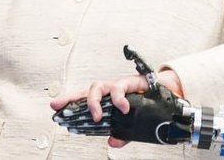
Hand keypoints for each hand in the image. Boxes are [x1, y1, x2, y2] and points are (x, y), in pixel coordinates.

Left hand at [50, 69, 182, 147]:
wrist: (168, 93)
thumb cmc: (147, 103)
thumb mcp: (132, 123)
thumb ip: (122, 133)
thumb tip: (113, 141)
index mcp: (107, 98)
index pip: (84, 98)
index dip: (69, 100)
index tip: (54, 106)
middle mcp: (110, 89)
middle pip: (86, 90)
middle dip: (73, 99)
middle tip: (69, 114)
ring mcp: (119, 85)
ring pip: (98, 86)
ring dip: (94, 101)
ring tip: (97, 116)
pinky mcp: (131, 82)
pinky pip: (120, 87)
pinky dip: (118, 98)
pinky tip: (122, 108)